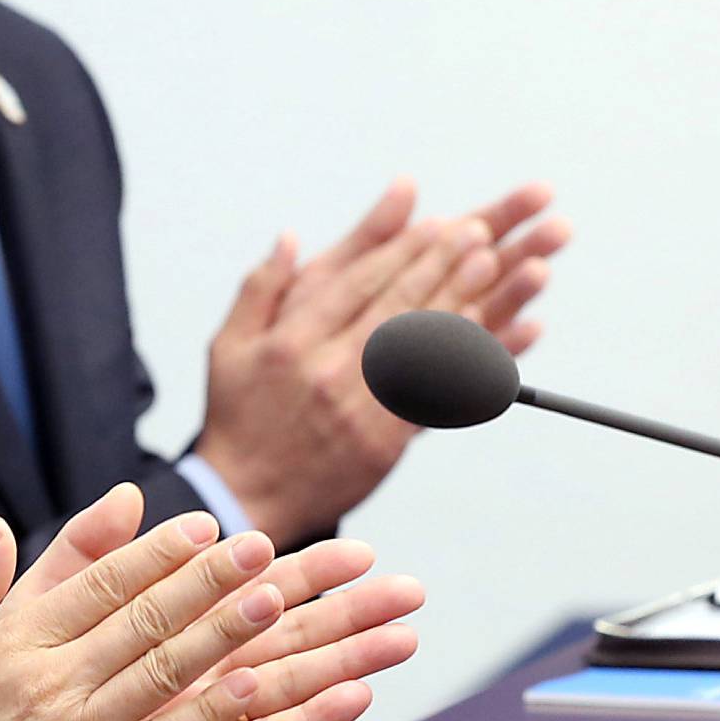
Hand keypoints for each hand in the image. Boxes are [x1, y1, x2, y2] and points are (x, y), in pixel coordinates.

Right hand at [0, 490, 417, 720]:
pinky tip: (252, 688)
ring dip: (226, 634)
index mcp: (12, 645)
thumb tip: (0, 526)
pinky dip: (211, 714)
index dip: (156, 552)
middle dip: (209, 580)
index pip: (98, 583)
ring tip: (277, 601)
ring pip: (166, 675)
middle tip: (261, 546)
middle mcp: (51, 685)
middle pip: (145, 620)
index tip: (200, 526)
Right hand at [193, 179, 568, 542]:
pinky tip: (484, 334)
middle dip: (441, 264)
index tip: (434, 224)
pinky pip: (431, 394)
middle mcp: (328, 372)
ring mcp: (360, 409)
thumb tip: (290, 239)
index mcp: (292, 344)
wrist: (246, 495)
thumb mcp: (228, 346)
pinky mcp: (384, 442)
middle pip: (396, 306)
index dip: (401, 250)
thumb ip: (261, 288)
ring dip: (460, 300)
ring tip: (491, 264)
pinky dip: (461, 361)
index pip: (357, 284)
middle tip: (476, 233)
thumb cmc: (239, 418)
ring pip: (420, 346)